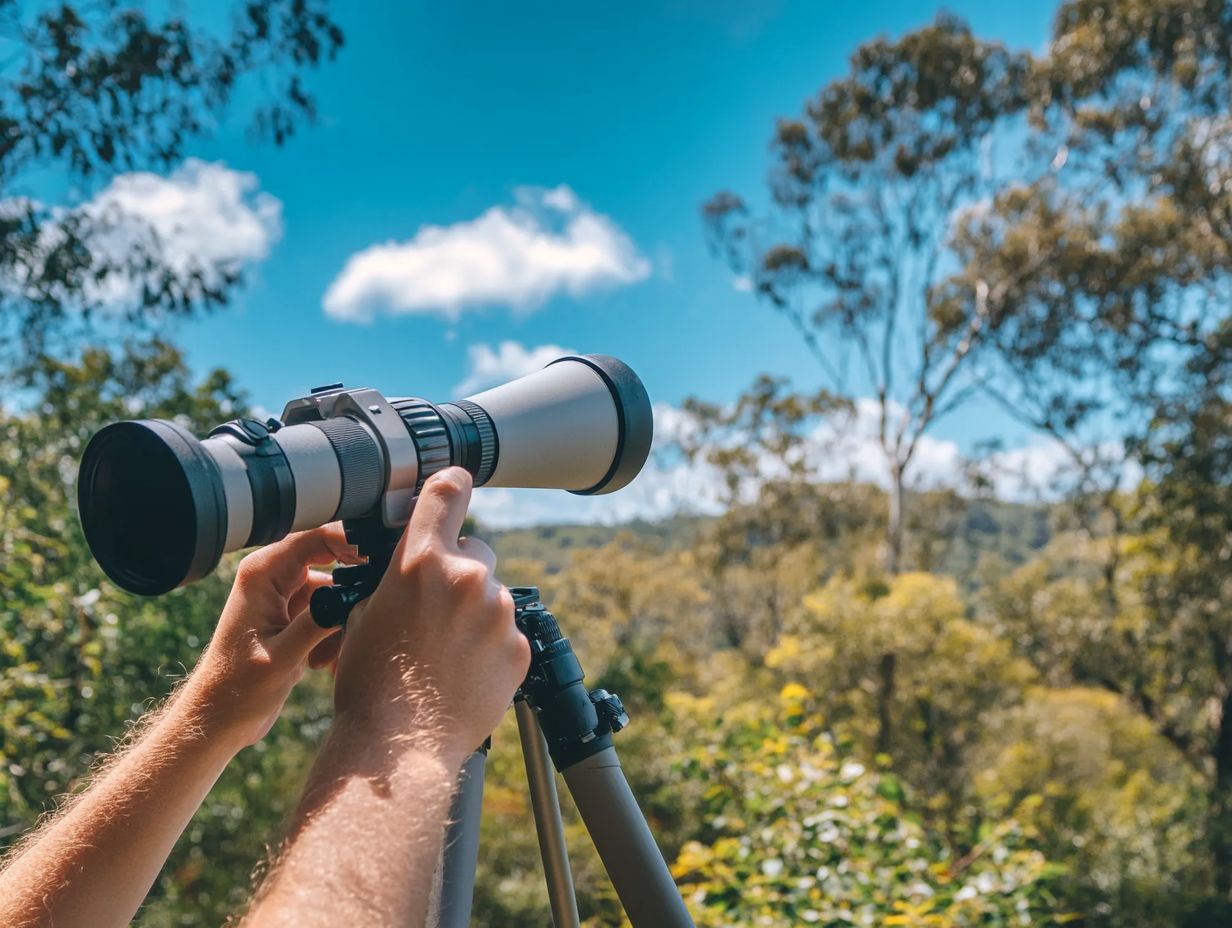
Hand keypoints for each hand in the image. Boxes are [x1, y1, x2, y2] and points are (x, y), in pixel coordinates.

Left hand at [181, 523, 361, 749]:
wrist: (219, 720)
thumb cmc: (237, 690)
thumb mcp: (282, 657)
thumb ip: (318, 622)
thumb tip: (356, 597)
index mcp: (262, 573)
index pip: (317, 536)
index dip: (354, 541)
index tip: (384, 559)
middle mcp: (273, 576)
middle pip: (333, 558)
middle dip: (353, 587)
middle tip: (369, 612)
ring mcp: (285, 595)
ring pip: (336, 589)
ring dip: (344, 619)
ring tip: (331, 655)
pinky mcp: (294, 615)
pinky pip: (330, 610)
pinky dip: (337, 633)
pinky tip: (326, 663)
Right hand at [335, 468, 530, 765]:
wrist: (398, 746)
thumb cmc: (370, 683)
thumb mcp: (362, 613)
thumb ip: (396, 576)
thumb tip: (412, 563)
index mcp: (421, 561)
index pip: (446, 492)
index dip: (450, 484)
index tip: (455, 483)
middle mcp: (467, 577)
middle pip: (474, 550)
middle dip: (458, 571)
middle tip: (434, 612)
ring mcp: (499, 612)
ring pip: (491, 595)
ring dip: (474, 613)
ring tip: (444, 655)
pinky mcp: (519, 647)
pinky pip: (506, 632)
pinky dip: (490, 645)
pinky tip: (463, 672)